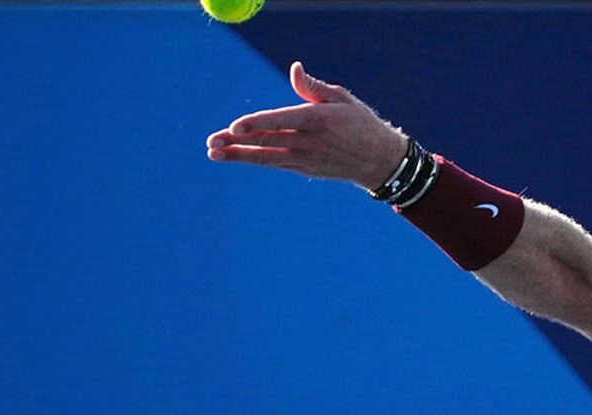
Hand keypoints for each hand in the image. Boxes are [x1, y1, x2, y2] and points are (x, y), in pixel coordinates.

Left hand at [206, 61, 410, 188]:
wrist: (380, 160)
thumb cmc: (360, 123)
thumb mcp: (341, 99)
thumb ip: (313, 86)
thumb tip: (294, 68)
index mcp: (318, 120)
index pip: (280, 122)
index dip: (256, 124)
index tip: (234, 126)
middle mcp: (310, 142)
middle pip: (267, 141)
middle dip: (236, 141)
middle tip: (211, 140)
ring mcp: (307, 159)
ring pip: (267, 157)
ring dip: (238, 155)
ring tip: (214, 153)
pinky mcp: (306, 170)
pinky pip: (276, 164)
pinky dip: (254, 160)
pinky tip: (236, 156)